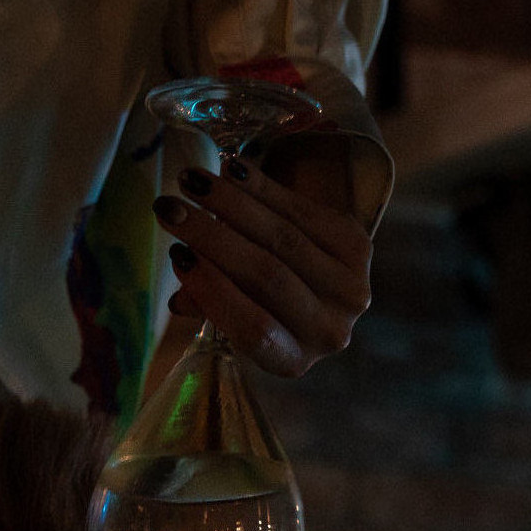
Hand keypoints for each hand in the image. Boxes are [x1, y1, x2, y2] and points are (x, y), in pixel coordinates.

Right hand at [151, 158, 372, 377]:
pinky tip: (230, 170)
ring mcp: (351, 290)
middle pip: (267, 277)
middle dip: (212, 237)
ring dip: (231, 204)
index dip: (214, 292)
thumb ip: (209, 302)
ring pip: (284, 238)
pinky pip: (304, 212)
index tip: (176, 256)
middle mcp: (328, 331)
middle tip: (170, 209)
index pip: (253, 330)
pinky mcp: (360, 248)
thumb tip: (181, 298)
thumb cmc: (263, 301)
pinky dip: (262, 188)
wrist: (318, 273)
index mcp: (291, 360)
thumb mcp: (236, 309)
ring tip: (191, 181)